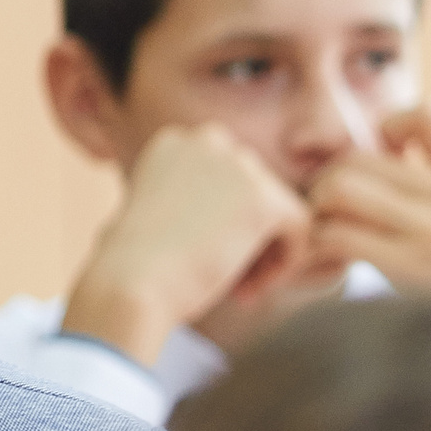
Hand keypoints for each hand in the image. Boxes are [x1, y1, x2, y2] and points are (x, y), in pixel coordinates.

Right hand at [63, 123, 314, 364]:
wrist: (129, 284)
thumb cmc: (132, 266)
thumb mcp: (156, 216)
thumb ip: (194, 203)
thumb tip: (226, 214)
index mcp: (176, 142)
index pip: (229, 181)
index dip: (226, 224)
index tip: (205, 258)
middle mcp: (208, 141)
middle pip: (258, 193)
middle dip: (252, 239)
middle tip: (232, 282)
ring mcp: (237, 165)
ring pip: (282, 212)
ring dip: (267, 254)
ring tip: (240, 289)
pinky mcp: (264, 197)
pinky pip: (301, 229)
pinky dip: (286, 263)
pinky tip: (252, 289)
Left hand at [308, 98, 430, 320]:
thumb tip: (372, 164)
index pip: (425, 112)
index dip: (386, 129)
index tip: (384, 168)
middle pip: (356, 156)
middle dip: (327, 183)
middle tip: (328, 216)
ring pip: (338, 188)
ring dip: (318, 214)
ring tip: (326, 241)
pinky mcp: (413, 268)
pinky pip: (337, 235)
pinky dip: (319, 248)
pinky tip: (330, 268)